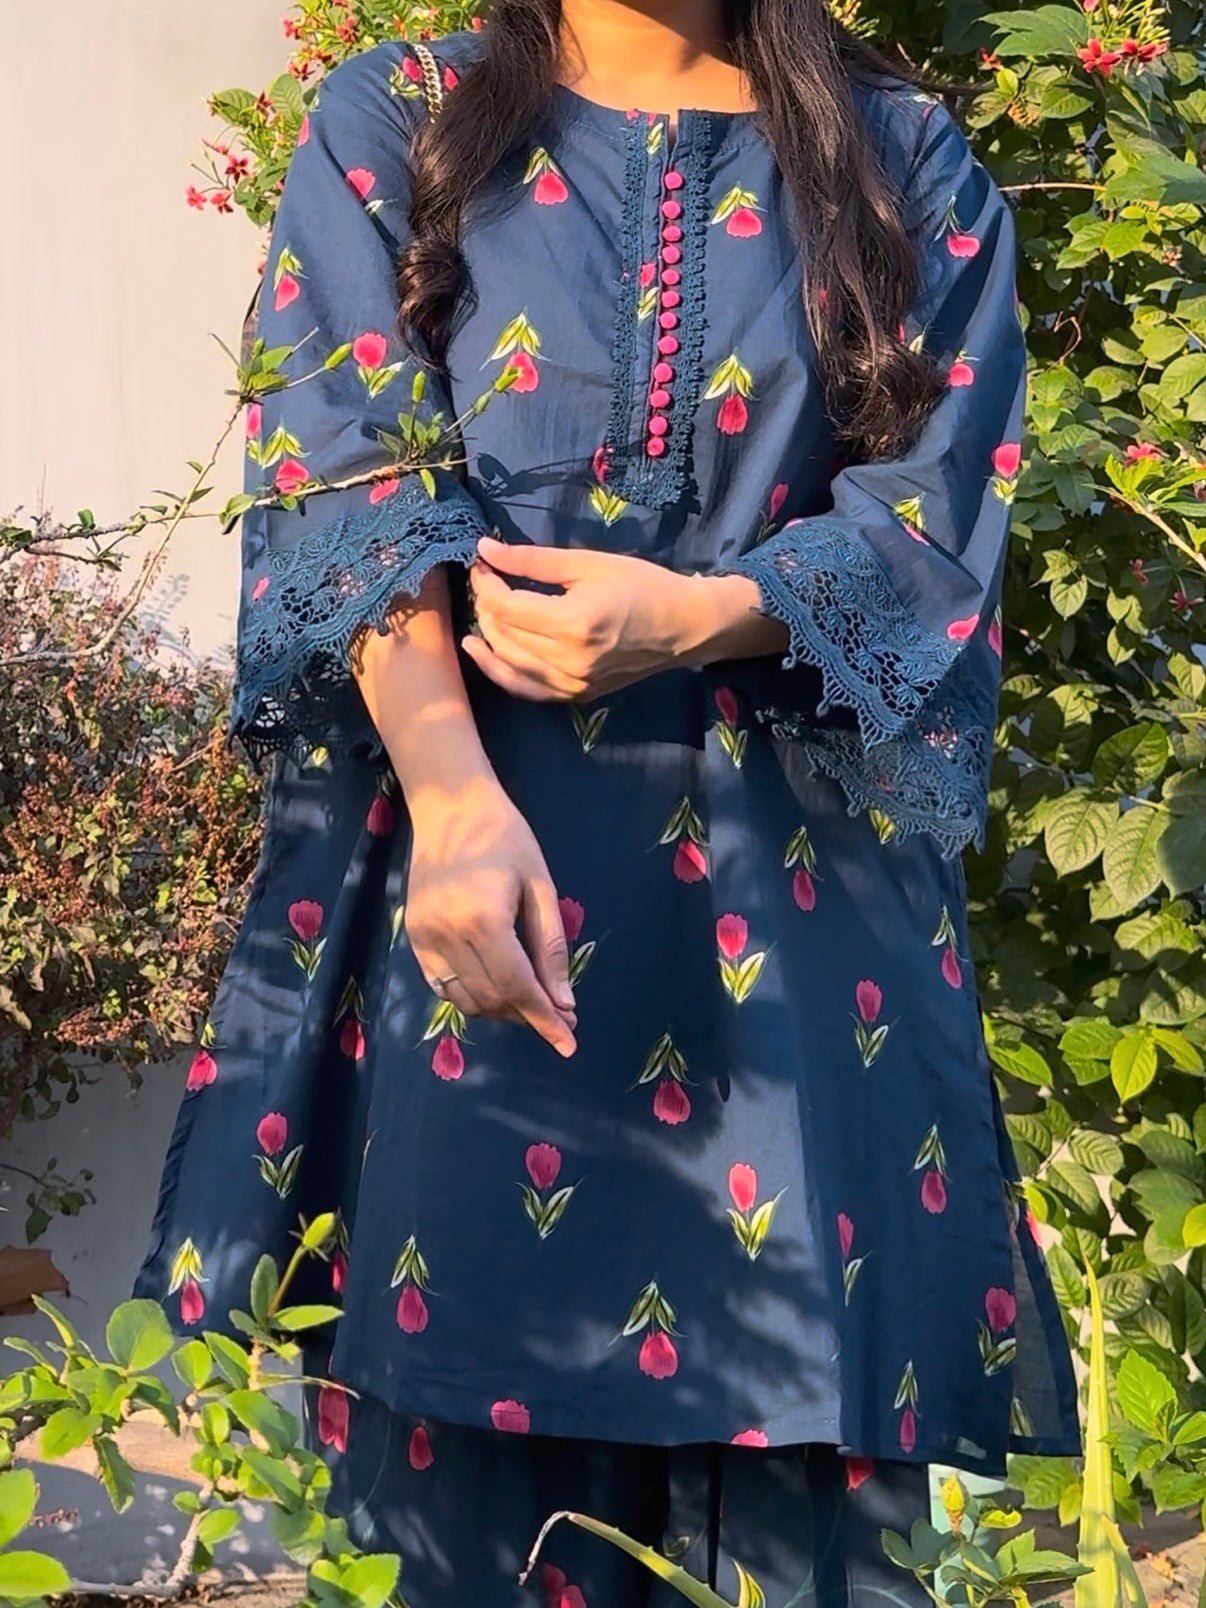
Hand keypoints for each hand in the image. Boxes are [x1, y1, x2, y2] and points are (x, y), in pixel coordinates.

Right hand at [405, 778, 576, 1056]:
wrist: (449, 806)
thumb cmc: (505, 837)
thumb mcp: (540, 887)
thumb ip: (550, 948)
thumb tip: (563, 1003)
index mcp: (483, 919)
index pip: (517, 987)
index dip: (544, 1019)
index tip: (569, 1043)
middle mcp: (447, 935)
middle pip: (491, 999)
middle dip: (528, 1015)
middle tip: (560, 1016)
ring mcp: (423, 938)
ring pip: (465, 999)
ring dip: (500, 1010)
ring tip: (530, 1001)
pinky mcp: (413, 937)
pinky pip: (443, 985)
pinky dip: (472, 996)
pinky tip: (496, 987)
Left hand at [464, 536, 788, 700]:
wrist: (683, 627)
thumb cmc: (642, 586)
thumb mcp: (588, 563)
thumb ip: (532, 560)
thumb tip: (484, 550)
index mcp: (573, 623)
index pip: (506, 606)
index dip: (485, 583)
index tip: (482, 563)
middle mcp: (568, 660)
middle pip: (502, 634)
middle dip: (484, 605)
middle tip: (485, 581)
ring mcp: (571, 684)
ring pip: (506, 663)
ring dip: (486, 635)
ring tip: (480, 610)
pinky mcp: (574, 696)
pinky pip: (524, 688)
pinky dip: (499, 669)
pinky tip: (482, 650)